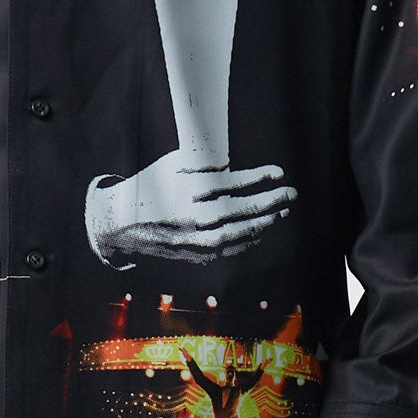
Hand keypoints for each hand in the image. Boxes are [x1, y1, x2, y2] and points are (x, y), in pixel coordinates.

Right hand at [85, 149, 295, 265]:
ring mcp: (197, 239)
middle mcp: (194, 216)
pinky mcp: (197, 254)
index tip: (279, 172)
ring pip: (241, 233)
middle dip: (272, 201)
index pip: (233, 183)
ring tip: (282, 211)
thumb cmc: (153, 184)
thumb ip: (204, 163)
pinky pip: (231, 248)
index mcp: (189, 190)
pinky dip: (250, 239)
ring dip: (266, 222)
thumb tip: (234, 164)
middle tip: (291, 194)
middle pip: (243, 210)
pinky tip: (263, 230)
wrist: (125, 223)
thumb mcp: (174, 164)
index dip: (260, 178)